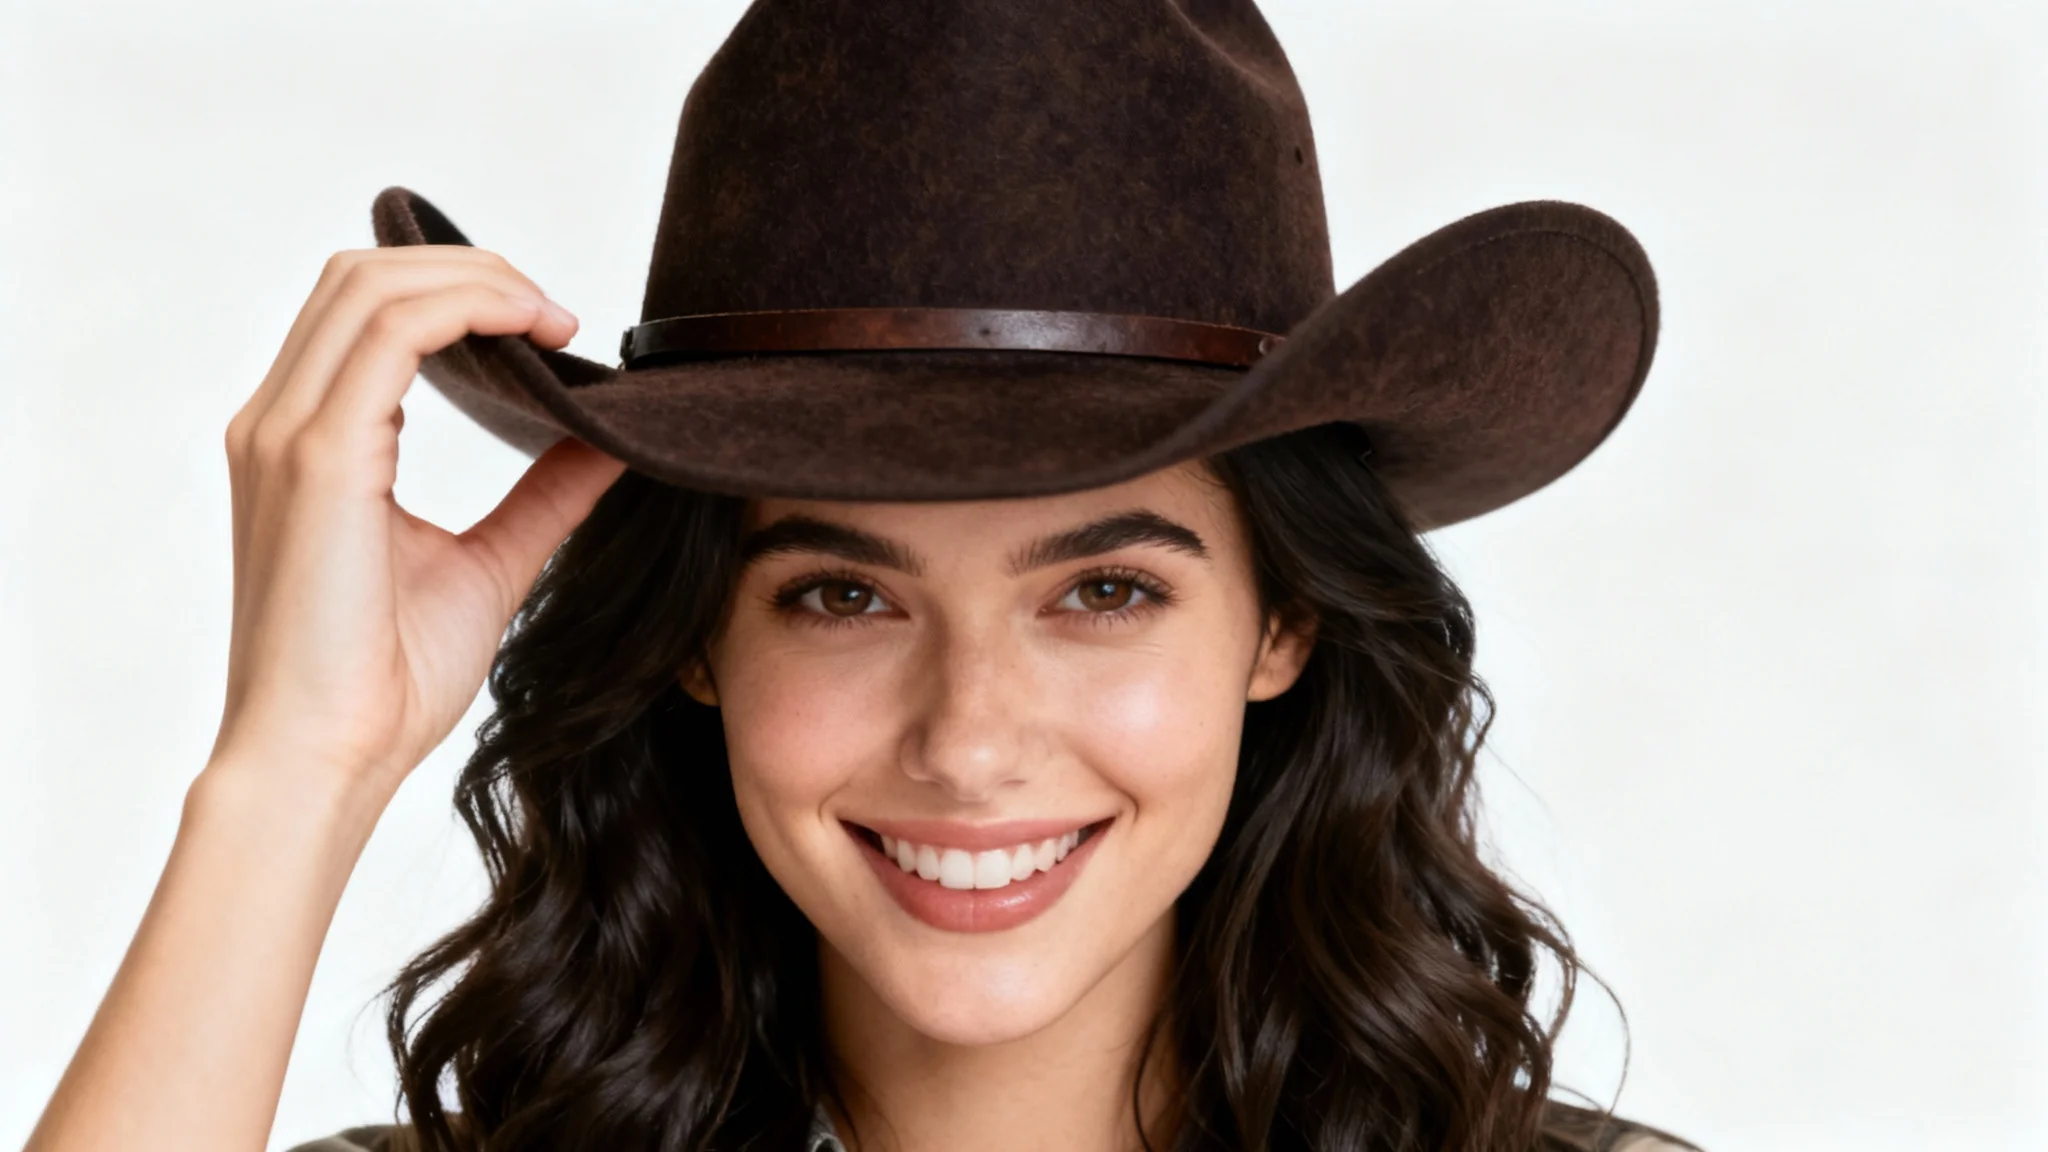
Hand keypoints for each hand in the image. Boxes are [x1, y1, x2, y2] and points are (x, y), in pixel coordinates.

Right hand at [210, 246, 626, 798]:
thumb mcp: (489, 565)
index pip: (367, 311)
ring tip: (554, 319)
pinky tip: (534, 334)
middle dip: (471, 267)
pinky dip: (468, 308)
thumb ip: (542, 495)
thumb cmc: (382, 683)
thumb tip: (607, 440)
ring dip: (477, 279)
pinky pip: (390, 334)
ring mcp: (286, 434)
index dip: (460, 289)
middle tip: (558, 313)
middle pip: (364, 275)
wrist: (325, 761)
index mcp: (307, 441)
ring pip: (372, 285)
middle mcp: (279, 423)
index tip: (549, 325)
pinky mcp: (315, 457)